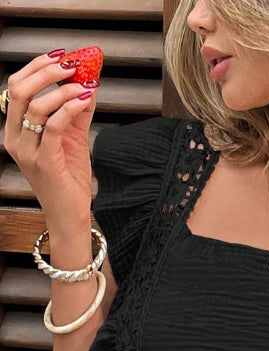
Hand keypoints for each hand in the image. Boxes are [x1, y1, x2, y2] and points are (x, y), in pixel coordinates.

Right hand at [4, 51, 98, 227]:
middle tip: (72, 65)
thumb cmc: (69, 178)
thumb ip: (77, 110)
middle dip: (46, 71)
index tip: (61, 56)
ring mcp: (27, 152)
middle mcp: (15, 139)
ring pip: (36, 106)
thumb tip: (89, 80)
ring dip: (63, 90)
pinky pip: (53, 126)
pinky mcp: (44, 163)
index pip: (16, 87)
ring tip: (84, 86)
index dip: (36, 66)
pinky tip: (84, 101)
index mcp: (16, 130)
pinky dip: (70, 108)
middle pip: (20, 90)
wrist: (71, 213)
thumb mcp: (72, 137)